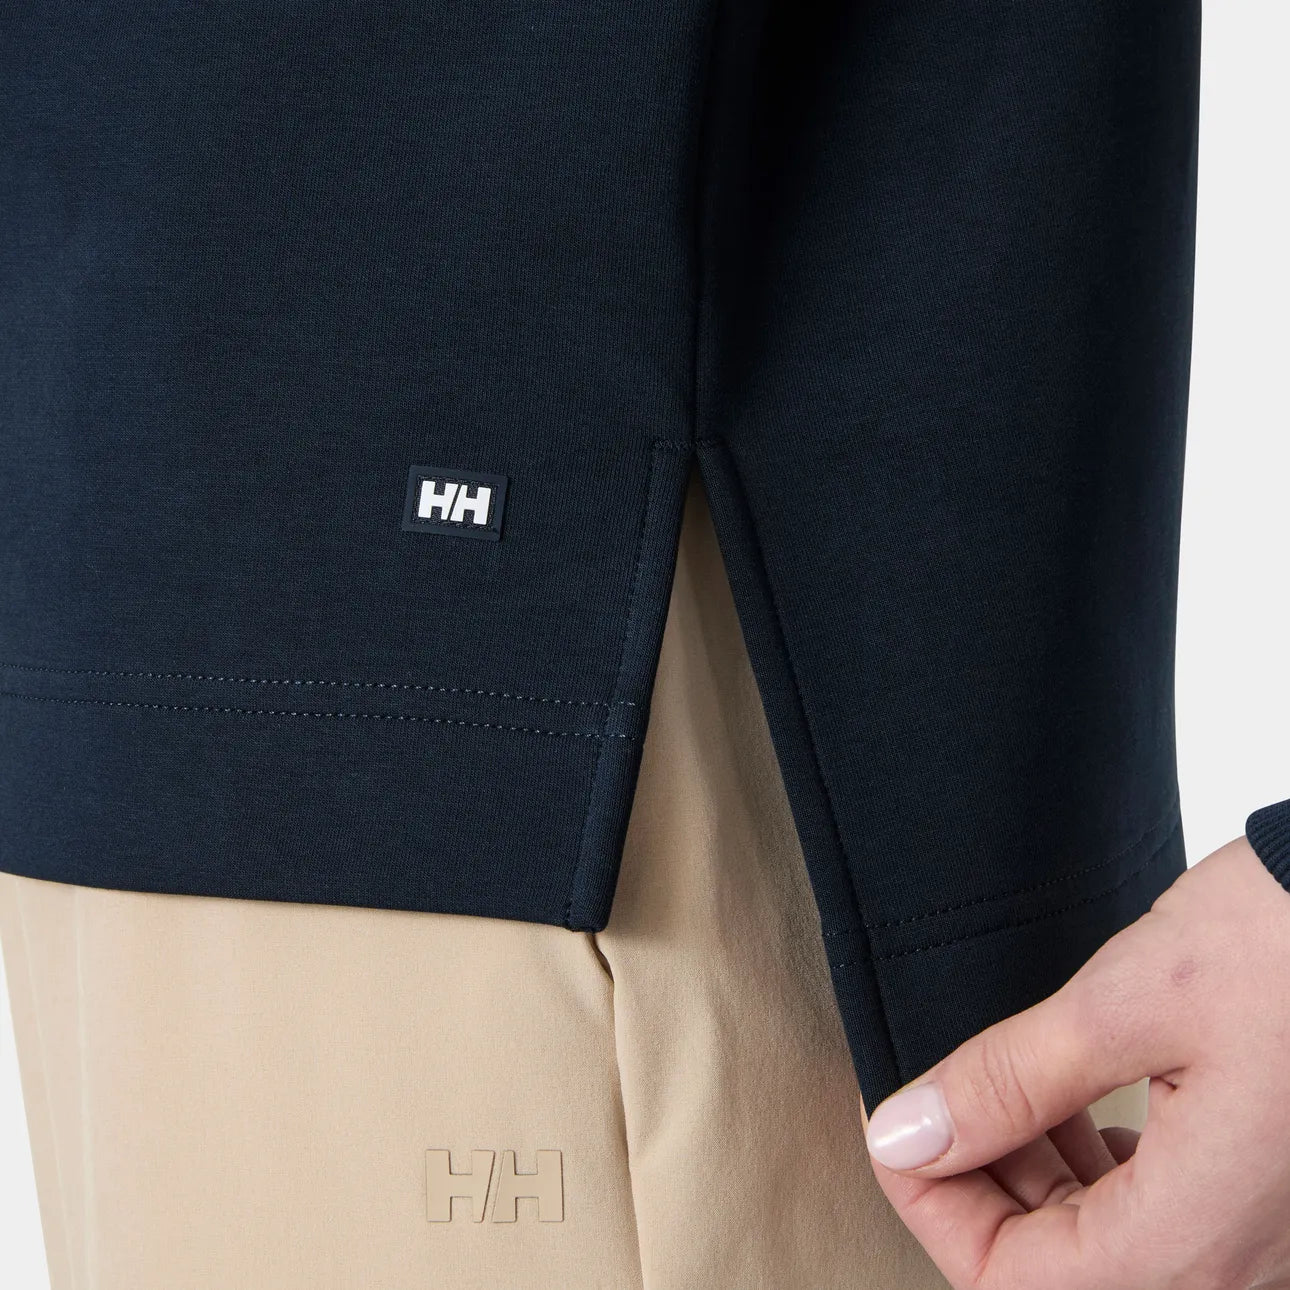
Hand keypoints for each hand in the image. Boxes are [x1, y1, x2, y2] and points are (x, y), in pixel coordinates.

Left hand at [862, 836, 1289, 1289]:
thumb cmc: (1286, 945)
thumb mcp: (1127, 1005)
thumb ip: (1008, 1082)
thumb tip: (907, 1133)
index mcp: (1197, 1243)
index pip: (1007, 1282)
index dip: (928, 1203)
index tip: (892, 1124)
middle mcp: (1237, 1270)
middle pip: (1050, 1271)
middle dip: (974, 1182)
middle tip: (938, 1093)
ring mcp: (1258, 1240)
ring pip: (1099, 1248)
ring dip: (1029, 1172)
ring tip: (999, 1085)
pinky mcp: (1263, 1197)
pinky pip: (1153, 1217)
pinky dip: (1090, 1166)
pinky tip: (1071, 1101)